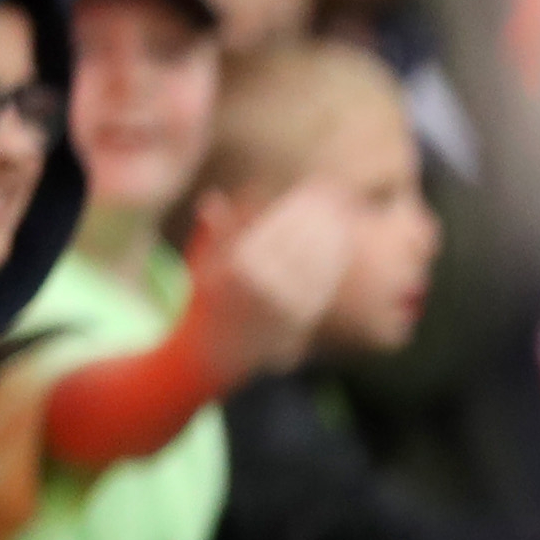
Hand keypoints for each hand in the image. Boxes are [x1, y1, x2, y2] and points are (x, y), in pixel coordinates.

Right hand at [186, 179, 353, 379]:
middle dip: (324, 215)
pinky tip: (339, 245)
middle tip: (337, 196)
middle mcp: (264, 286)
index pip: (281, 226)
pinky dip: (333, 262)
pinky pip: (322, 285)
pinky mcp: (299, 321)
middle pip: (306, 240)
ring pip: (319, 262)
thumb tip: (216, 198)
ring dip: (334, 236)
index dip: (303, 204)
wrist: (210, 354)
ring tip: (341, 216)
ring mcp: (285, 305)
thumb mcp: (199, 264)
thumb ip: (213, 231)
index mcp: (238, 266)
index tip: (315, 186)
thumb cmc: (203, 300)